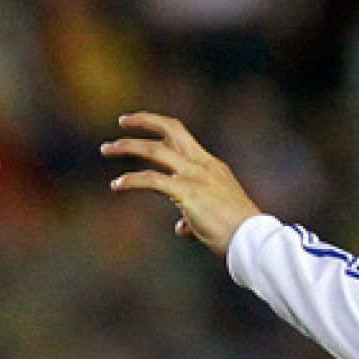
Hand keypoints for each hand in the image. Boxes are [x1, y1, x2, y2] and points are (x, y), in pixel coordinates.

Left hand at [101, 112, 261, 255]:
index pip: (184, 138)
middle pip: (172, 129)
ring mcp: (196, 176)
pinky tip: (117, 185)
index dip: (161, 129)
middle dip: (145, 120)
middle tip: (122, 120)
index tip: (141, 126)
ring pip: (155, 150)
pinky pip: (151, 179)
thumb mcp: (214, 216)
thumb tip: (181, 228)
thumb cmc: (238, 232)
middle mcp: (204, 165)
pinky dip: (131, 180)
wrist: (252, 238)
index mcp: (212, 167)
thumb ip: (194, 217)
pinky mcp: (187, 191)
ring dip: (127, 146)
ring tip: (106, 148)